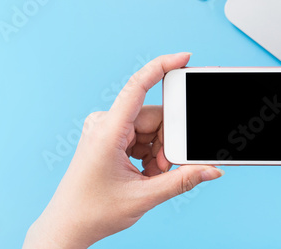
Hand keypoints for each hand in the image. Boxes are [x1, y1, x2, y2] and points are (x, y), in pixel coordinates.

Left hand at [23, 53, 223, 248]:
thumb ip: (181, 180)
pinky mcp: (107, 137)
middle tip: (160, 172)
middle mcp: (104, 123)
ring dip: (157, 152)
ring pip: (149, 128)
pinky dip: (148, 153)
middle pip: (153, 117)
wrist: (68, 224)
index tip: (184, 57)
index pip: (137, 86)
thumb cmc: (94, 211)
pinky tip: (142, 173)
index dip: (162, 67)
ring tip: (148, 177)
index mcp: (108, 130)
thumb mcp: (144, 196)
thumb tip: (211, 169)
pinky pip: (139, 136)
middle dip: (166, 144)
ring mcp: (104, 129)